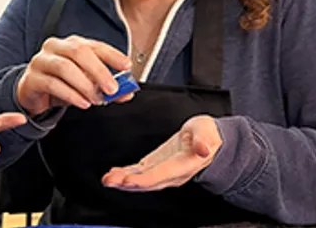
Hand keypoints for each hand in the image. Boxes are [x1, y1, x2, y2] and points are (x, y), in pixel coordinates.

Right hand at [16, 35, 132, 116]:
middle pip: (79, 52)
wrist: (34, 93)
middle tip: (112, 89)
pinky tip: (83, 103)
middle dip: (99, 71)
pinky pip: (52, 84)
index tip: (126, 66)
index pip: (94, 45)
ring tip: (97, 100)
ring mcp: (41, 61)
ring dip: (85, 85)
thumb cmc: (62, 83)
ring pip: (65, 67)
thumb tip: (127, 92)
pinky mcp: (32, 78)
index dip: (111, 55)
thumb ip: (106, 86)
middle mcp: (55, 47)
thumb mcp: (86, 83)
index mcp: (72, 44)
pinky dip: (71, 95)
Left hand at [102, 115, 221, 191]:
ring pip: (141, 180)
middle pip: (147, 182)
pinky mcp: (156, 166)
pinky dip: (125, 174)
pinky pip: (139, 173)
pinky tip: (114, 174)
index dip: (144, 179)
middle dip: (127, 183)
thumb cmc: (207, 134)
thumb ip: (204, 140)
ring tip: (107, 179)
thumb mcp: (207, 131)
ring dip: (123, 180)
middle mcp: (172, 174)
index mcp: (183, 165)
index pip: (161, 175)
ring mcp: (163, 172)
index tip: (128, 180)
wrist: (208, 138)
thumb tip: (204, 149)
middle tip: (109, 181)